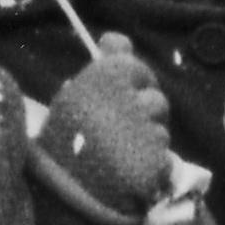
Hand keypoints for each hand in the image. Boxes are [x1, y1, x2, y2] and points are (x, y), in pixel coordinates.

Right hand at [32, 48, 178, 224]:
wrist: (61, 187)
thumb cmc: (63, 139)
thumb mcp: (75, 96)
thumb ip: (105, 64)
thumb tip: (119, 37)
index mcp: (102, 78)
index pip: (132, 65)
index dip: (131, 79)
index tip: (119, 92)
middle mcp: (127, 97)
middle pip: (153, 96)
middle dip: (143, 109)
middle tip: (119, 126)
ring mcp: (143, 128)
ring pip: (160, 124)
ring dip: (146, 135)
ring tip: (118, 150)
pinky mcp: (156, 157)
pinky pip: (163, 152)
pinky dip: (151, 161)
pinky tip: (129, 169)